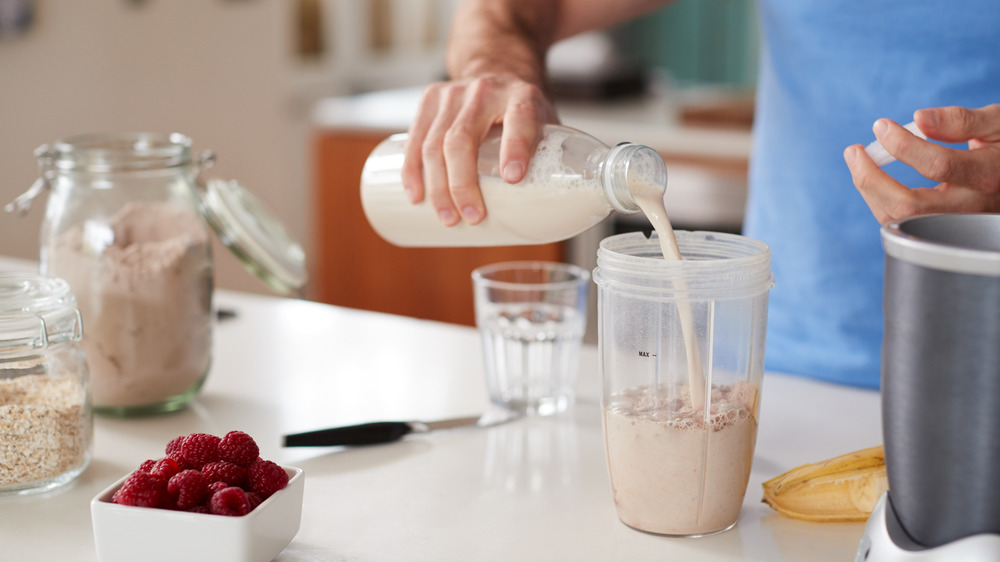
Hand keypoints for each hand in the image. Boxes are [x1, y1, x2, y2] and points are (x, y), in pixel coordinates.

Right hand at [400, 73, 557, 225]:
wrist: (497, 66)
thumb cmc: (523, 108)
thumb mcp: (545, 121)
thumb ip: (549, 156)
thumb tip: (552, 212)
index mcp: (522, 95)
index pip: (519, 119)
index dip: (515, 147)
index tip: (514, 178)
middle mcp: (486, 90)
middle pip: (463, 139)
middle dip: (463, 184)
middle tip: (473, 217)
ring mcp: (453, 93)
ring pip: (435, 143)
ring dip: (437, 186)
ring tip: (448, 217)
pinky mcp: (430, 98)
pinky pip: (415, 138)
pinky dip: (412, 170)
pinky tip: (416, 194)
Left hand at [844, 104, 999, 223]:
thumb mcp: (999, 123)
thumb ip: (962, 121)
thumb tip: (919, 118)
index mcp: (990, 174)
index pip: (939, 165)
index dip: (904, 145)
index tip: (882, 126)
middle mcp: (972, 207)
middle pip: (909, 206)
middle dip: (871, 179)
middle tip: (853, 151)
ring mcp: (956, 223)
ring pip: (900, 220)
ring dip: (870, 190)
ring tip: (858, 160)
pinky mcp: (942, 229)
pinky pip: (903, 222)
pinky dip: (880, 200)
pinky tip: (875, 177)